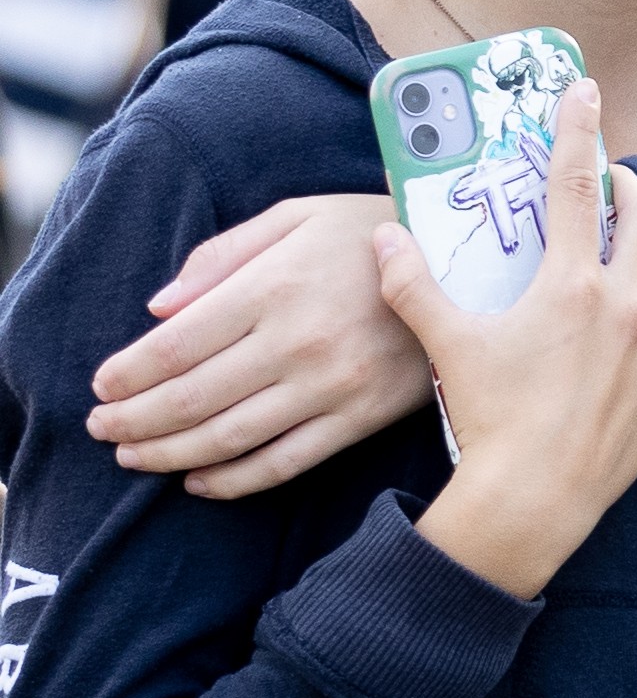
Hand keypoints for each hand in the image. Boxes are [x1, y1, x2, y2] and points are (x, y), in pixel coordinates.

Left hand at [91, 191, 429, 494]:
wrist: (474, 262)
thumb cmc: (372, 231)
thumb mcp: (299, 216)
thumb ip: (222, 255)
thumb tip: (157, 309)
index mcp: (276, 285)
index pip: (174, 345)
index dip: (126, 373)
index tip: (100, 385)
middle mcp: (299, 340)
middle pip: (190, 398)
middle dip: (132, 420)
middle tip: (101, 428)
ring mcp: (333, 385)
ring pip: (227, 437)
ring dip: (167, 454)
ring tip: (133, 457)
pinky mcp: (362, 416)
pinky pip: (284, 462)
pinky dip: (232, 481)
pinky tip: (197, 481)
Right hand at [386, 83, 636, 601]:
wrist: (532, 500)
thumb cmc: (489, 419)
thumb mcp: (447, 346)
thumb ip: (414, 286)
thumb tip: (382, 238)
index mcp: (572, 286)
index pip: (573, 188)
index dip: (578, 133)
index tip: (584, 91)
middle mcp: (626, 307)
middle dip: (633, 194)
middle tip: (616, 186)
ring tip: (626, 277)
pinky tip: (634, 346)